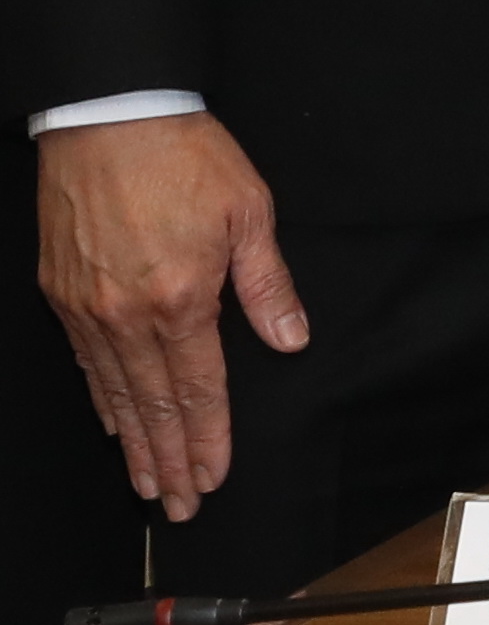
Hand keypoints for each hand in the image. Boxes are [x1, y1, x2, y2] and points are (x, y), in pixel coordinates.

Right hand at [38, 115, 301, 518]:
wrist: (108, 117)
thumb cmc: (184, 157)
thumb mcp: (249, 212)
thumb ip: (267, 284)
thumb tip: (289, 338)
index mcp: (182, 297)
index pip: (200, 389)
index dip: (209, 439)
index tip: (215, 477)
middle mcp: (128, 314)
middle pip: (155, 405)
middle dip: (172, 461)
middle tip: (182, 506)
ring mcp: (89, 308)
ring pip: (116, 394)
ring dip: (136, 444)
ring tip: (150, 485)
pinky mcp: (62, 294)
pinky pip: (87, 363)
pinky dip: (103, 401)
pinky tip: (116, 426)